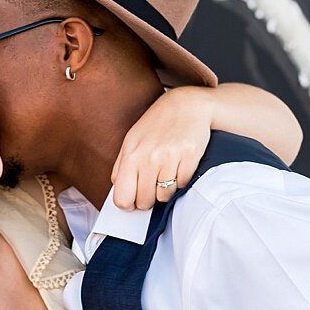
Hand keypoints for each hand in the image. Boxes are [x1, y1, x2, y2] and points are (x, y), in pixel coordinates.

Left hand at [110, 88, 209, 209]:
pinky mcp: (189, 157)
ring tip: (167, 172)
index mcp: (131, 154)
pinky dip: (181, 180)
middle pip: (144, 201)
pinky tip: (179, 166)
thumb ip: (122, 167)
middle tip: (152, 187)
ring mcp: (170, 157)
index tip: (133, 200)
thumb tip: (120, 194)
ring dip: (166, 189)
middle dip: (148, 199)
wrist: (188, 105)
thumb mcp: (132, 140)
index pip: (122, 198)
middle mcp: (149, 157)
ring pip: (164, 196)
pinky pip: (182, 185)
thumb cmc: (158, 124)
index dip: (128, 204)